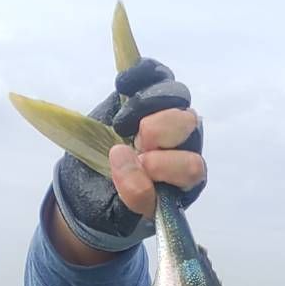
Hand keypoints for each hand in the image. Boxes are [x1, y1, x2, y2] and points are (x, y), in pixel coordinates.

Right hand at [51, 58, 206, 256]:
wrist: (92, 183)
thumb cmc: (113, 201)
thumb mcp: (121, 212)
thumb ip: (132, 194)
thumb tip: (124, 157)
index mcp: (185, 180)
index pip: (192, 167)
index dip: (164, 165)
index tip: (138, 166)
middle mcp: (185, 146)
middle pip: (189, 124)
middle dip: (158, 132)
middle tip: (134, 143)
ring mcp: (169, 116)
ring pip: (177, 95)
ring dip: (146, 104)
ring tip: (121, 123)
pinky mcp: (150, 94)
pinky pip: (156, 72)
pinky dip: (138, 75)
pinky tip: (122, 87)